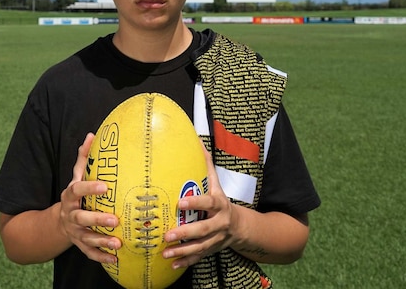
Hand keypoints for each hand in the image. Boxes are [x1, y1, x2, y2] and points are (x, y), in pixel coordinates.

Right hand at [58, 132, 121, 264]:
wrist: (58, 222)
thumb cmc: (75, 195)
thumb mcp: (76, 177)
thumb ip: (83, 159)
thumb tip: (92, 135)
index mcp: (70, 196)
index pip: (77, 190)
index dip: (90, 188)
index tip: (105, 186)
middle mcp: (70, 215)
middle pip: (81, 218)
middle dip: (97, 219)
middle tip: (115, 219)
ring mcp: (74, 232)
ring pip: (86, 238)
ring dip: (101, 241)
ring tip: (118, 243)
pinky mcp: (79, 244)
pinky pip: (89, 253)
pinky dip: (101, 257)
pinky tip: (115, 259)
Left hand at [161, 143, 235, 268]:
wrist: (240, 227)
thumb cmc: (221, 202)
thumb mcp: (217, 184)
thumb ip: (206, 165)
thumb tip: (197, 141)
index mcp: (219, 205)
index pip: (208, 203)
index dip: (195, 202)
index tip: (180, 202)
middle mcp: (219, 223)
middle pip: (203, 229)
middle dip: (185, 232)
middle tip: (168, 233)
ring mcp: (216, 239)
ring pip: (200, 247)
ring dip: (182, 251)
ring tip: (166, 251)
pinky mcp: (211, 250)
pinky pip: (198, 257)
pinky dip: (185, 262)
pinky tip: (172, 264)